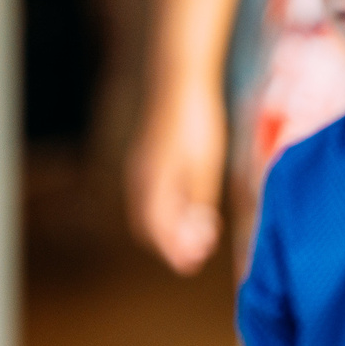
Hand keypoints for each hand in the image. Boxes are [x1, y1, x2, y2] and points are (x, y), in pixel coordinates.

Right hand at [127, 80, 228, 273]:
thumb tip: (197, 232)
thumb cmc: (196, 122)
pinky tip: (192, 209)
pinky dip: (168, 211)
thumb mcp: (205, 165)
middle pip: (150, 227)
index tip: (193, 264)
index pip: (159, 231)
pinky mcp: (146, 160)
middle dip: (172, 245)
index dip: (175, 251)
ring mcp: (140, 169)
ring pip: (149, 213)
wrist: (179, 81)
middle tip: (199, 254)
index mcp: (153, 183)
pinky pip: (151, 197)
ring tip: (201, 234)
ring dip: (171, 230)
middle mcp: (140, 179)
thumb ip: (197, 200)